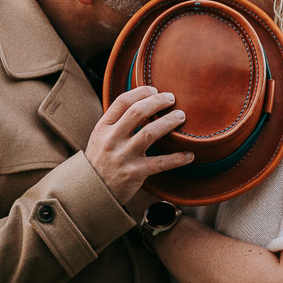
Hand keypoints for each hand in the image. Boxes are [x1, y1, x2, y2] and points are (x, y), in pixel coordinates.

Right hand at [85, 86, 193, 203]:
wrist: (93, 192)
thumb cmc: (101, 160)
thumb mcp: (100, 138)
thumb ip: (116, 122)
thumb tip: (141, 102)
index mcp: (103, 128)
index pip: (122, 102)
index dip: (141, 92)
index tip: (155, 89)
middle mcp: (112, 140)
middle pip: (138, 112)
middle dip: (158, 102)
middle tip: (172, 98)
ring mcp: (123, 157)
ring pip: (150, 132)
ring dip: (169, 122)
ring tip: (181, 116)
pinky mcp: (135, 173)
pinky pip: (160, 163)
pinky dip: (177, 158)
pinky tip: (189, 155)